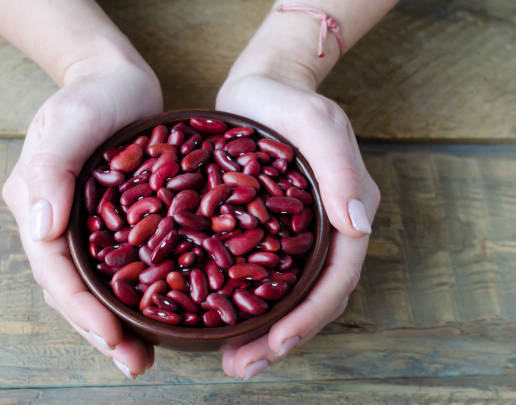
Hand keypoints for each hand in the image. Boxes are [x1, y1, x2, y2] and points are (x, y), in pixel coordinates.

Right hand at [1, 57, 161, 377]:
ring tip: (146, 355)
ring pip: (99, 286)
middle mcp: (61, 225)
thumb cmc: (91, 96)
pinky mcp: (120, 223)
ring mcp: (90, 227)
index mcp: (39, 209)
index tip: (113, 339)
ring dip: (119, 323)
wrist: (117, 80)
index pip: (55, 273)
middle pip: (75, 290)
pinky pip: (125, 265)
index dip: (81, 311)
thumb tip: (43, 231)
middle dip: (101, 332)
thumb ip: (49, 170)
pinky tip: (166, 313)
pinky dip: (140, 293)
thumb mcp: (69, 123)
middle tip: (135, 363)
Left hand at [216, 72, 379, 378]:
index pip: (335, 279)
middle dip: (281, 340)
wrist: (262, 87)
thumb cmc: (290, 102)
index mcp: (344, 213)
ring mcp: (294, 235)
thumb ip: (341, 169)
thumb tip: (358, 225)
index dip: (309, 318)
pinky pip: (260, 277)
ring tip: (231, 361)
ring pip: (285, 297)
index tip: (275, 345)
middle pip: (310, 300)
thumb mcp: (316, 124)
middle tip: (241, 368)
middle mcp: (324, 232)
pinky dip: (244, 306)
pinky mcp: (265, 232)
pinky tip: (216, 323)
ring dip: (262, 334)